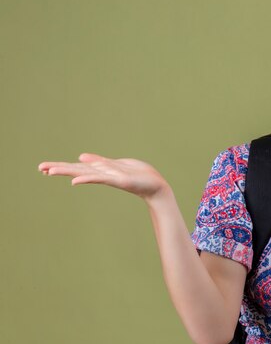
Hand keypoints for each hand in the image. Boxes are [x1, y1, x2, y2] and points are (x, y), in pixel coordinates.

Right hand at [38, 153, 169, 200]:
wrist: (156, 186)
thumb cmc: (138, 175)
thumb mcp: (117, 165)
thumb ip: (100, 162)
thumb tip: (81, 157)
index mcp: (102, 170)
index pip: (78, 167)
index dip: (62, 166)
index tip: (44, 168)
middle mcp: (103, 175)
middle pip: (77, 170)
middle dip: (59, 168)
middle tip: (40, 169)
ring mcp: (110, 178)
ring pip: (86, 173)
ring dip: (68, 171)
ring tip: (50, 171)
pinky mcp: (119, 180)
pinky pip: (101, 178)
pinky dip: (88, 179)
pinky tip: (75, 181)